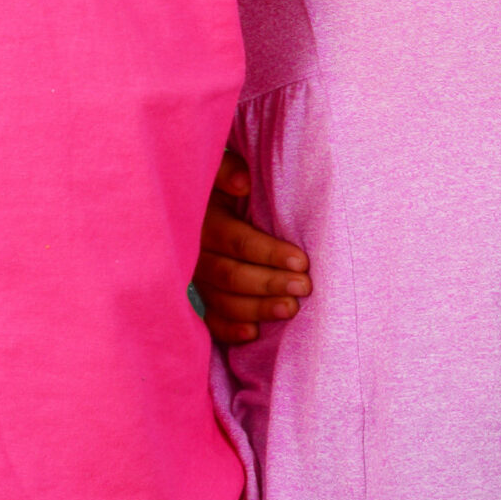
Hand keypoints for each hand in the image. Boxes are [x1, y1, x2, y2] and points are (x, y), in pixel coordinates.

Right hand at [195, 150, 310, 344]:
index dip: (269, 253)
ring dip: (258, 309)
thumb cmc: (222, 181)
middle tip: (305, 287)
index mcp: (203, 220)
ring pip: (224, 301)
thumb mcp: (219, 166)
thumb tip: (242, 182)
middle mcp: (196, 254)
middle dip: (271, 284)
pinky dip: (230, 329)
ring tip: (290, 310)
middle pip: (232, 276)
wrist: (200, 198)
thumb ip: (228, 169)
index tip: (301, 260)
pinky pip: (211, 319)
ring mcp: (197, 279)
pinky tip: (254, 333)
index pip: (237, 242)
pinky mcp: (201, 294)